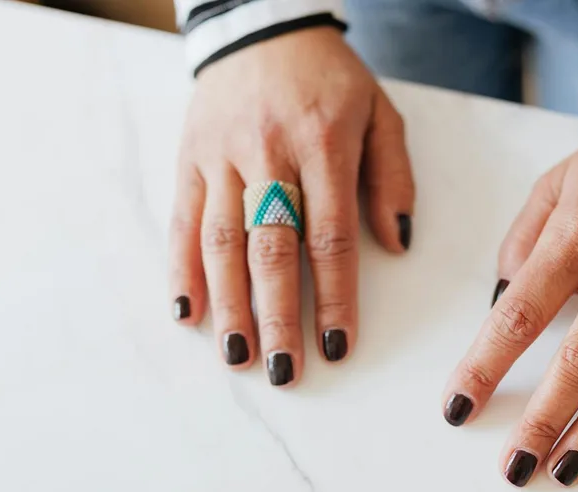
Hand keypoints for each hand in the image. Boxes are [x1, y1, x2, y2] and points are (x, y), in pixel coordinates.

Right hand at [170, 28, 413, 385]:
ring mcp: (222, 155)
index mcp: (324, 143)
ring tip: (237, 356)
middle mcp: (269, 152)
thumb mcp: (380, 114)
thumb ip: (393, 178)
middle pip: (271, 247)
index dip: (334, 296)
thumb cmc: (330, 79)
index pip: (329, 235)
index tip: (337, 346)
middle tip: (283, 371)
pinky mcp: (190, 156)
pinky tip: (187, 311)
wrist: (262, 25)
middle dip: (277, 316)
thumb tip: (396, 245)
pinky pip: (183, 219)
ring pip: (221, 240)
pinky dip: (181, 268)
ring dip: (229, 304)